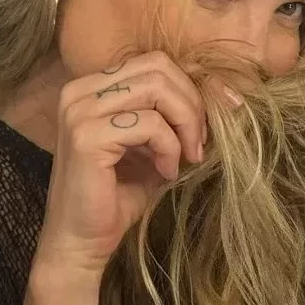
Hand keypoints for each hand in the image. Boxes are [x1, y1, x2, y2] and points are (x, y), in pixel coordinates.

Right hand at [33, 51, 211, 274]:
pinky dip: (170, 148)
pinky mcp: (87, 137)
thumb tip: (224, 96)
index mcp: (92, 87)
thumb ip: (175, 117)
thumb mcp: (155, 145)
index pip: (154, 62)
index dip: (189, 89)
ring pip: (157, 89)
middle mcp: (79, 91)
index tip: (206, 125)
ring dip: (184, 125)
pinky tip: (166, 172)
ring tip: (186, 157)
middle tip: (199, 143)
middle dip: (191, 105)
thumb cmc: (119, 194)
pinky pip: (151, 124)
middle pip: (158, 69)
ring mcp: (79, 112)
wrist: (82, 242)